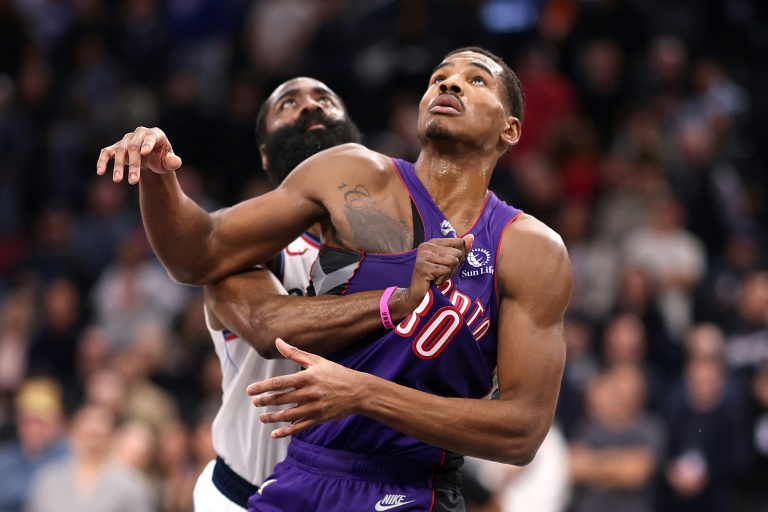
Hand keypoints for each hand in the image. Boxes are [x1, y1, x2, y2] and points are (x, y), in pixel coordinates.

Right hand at [96, 126, 181, 183]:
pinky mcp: (116, 147)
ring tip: (118, 180)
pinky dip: (103, 161)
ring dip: (119, 166)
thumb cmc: (162, 160)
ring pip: (120, 151)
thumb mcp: (168, 162)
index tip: (144, 153)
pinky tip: (100, 171)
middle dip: (134, 165)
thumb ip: (172, 162)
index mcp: (155, 134)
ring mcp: (126, 140)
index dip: (147, 144)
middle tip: (133, 181)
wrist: (151, 160)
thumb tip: (176, 162)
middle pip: (134, 147)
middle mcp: (139, 134)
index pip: (150, 137)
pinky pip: (107, 152)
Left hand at [246, 338, 365, 437]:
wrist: (358, 391)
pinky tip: (274, 433)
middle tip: (255, 402)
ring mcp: (314, 408)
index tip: (250, 390)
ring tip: (262, 417)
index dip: (263, 387)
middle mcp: (309, 393)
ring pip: (288, 415)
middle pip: (281, 399)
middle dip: (265, 401)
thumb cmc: (336, 373)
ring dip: (272, 417)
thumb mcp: (317, 361)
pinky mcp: (318, 419)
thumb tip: (277, 341)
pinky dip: (285, 431)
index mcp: (308, 377)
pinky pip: (299, 427)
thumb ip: (295, 353)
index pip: (280, 382)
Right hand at [400, 234, 473, 310]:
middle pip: (457, 253)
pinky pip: (445, 270)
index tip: (447, 264)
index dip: (459, 256)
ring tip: (438, 277)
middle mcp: (426, 246)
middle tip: (441, 273)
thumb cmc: (435, 277)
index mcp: (433, 242)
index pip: (459, 242)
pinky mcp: (423, 267)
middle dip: (454, 267)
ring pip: (453, 261)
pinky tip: (434, 281)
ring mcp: (423, 256)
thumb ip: (461, 249)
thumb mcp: (450, 261)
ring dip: (448, 274)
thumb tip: (471, 236)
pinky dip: (443, 279)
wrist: (419, 295)